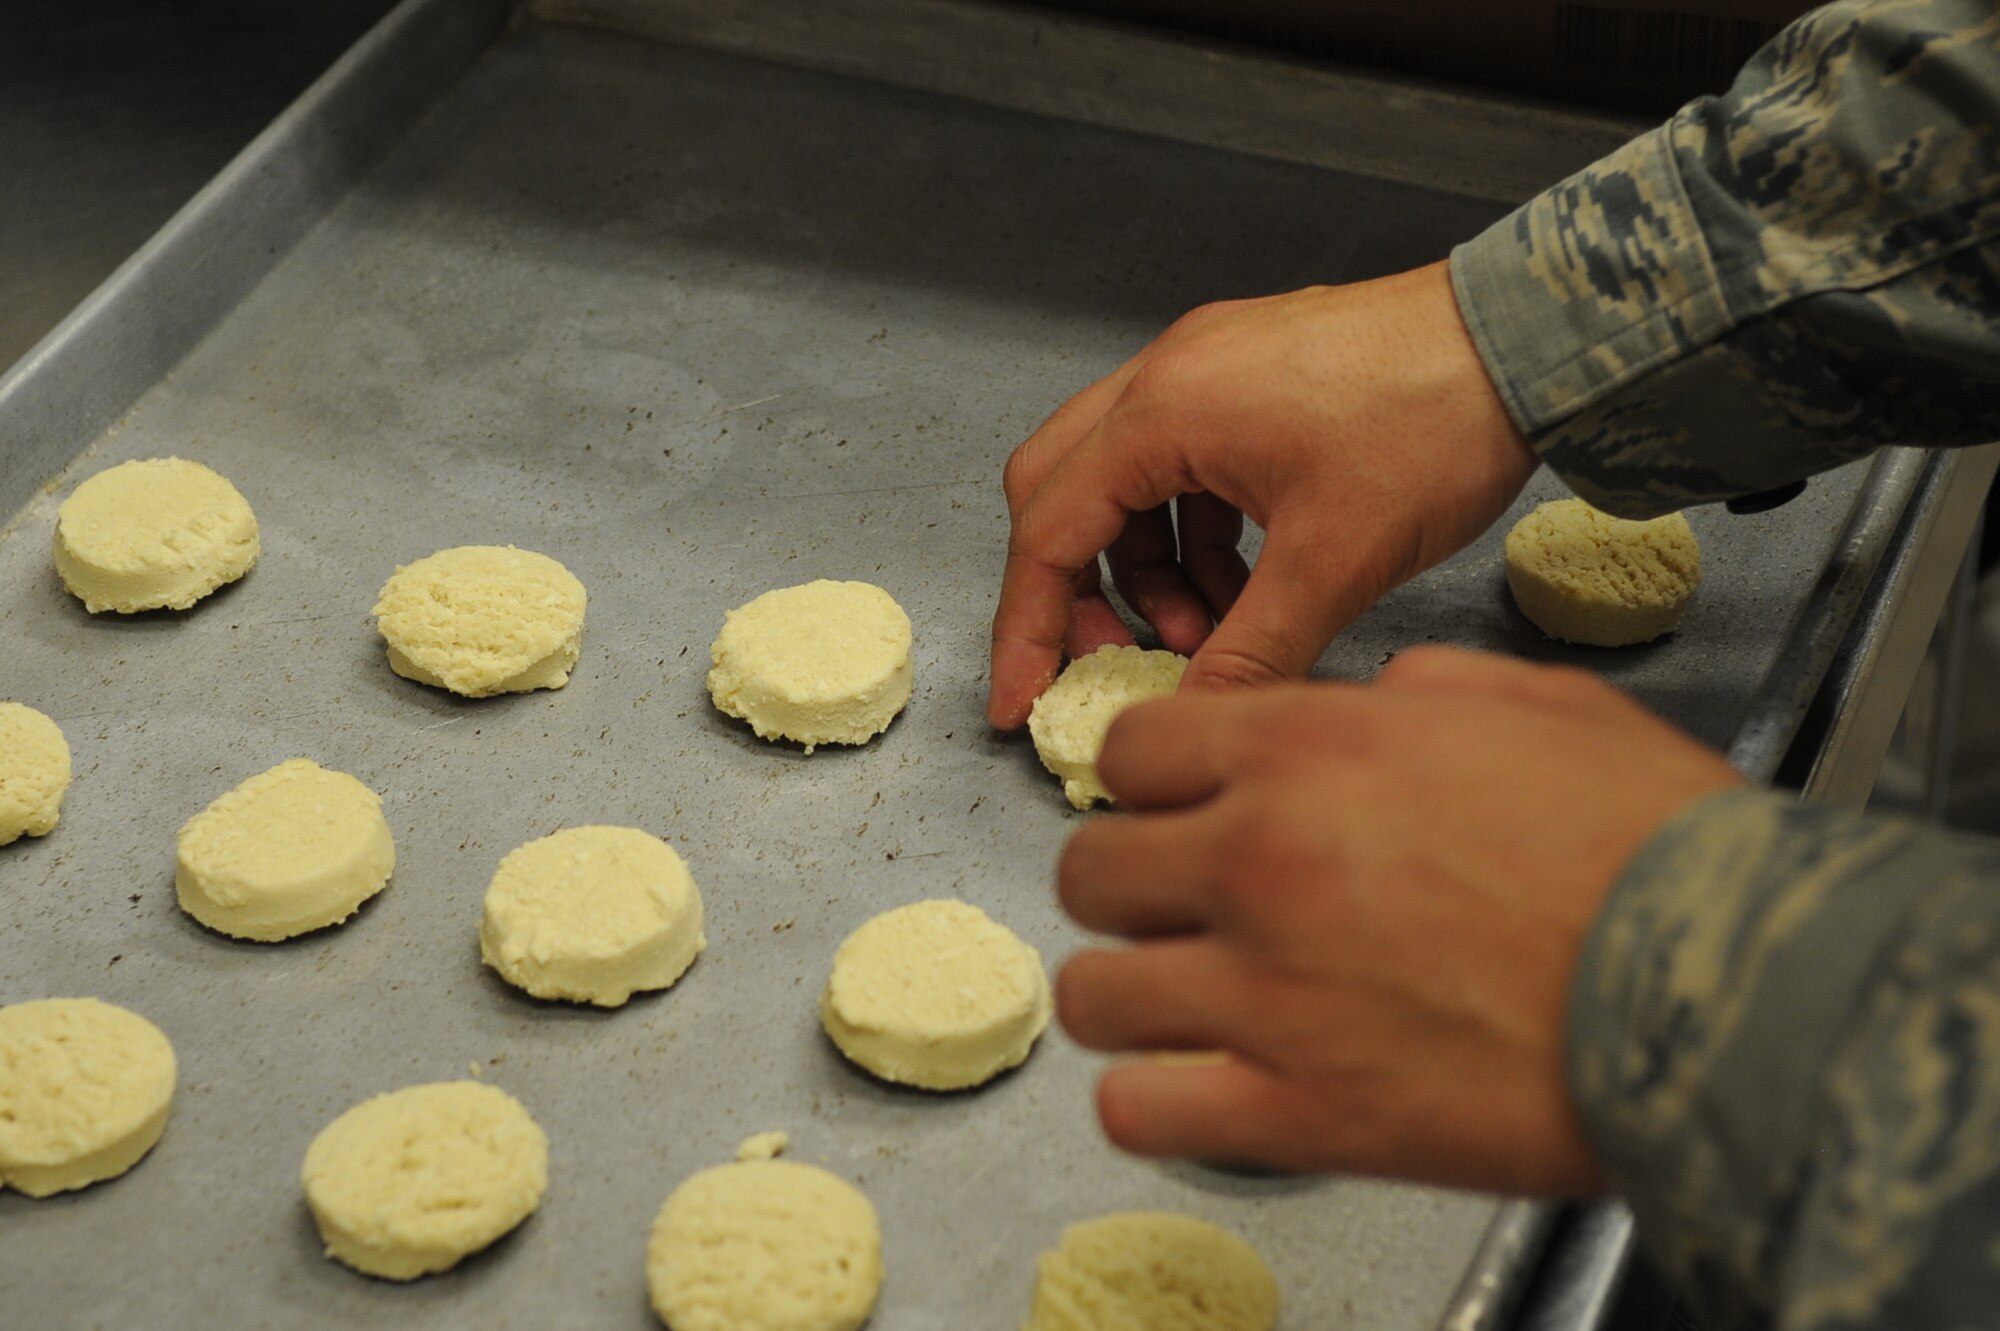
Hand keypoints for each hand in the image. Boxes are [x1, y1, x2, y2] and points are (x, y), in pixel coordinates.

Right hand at [988, 261, 1537, 728]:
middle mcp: (1168, 375)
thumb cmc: (1436, 421)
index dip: (1029, 629)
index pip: (1049, 532)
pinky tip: (1251, 583)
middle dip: (1078, 588)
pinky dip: (1196, 533)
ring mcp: (1210, 367)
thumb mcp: (1335, 562)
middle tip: (1115, 658)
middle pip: (1062, 493)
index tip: (1023, 701)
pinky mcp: (1254, 375)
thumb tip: (1193, 717)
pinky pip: (1185, 465)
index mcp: (1164, 410)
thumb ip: (1251, 651)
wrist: (1531, 340)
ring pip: (1127, 483)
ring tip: (1215, 630)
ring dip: (1150, 568)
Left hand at [1053, 647, 1743, 1194]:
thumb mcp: (1545, 705)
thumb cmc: (1657, 844)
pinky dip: (1154, 1103)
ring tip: (1181, 1007)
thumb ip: (1425, 695)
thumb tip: (1374, 707)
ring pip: (1096, 993)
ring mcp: (1268, 991)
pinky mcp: (1300, 1110)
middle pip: (1092, 871)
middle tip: (1181, 911)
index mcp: (1310, 750)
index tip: (1174, 812)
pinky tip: (1200, 1088)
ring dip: (1132, 998)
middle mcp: (1262, 858)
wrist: (1734, 983)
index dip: (1149, 786)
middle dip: (1130, 889)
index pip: (1131, 754)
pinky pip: (1139, 1110)